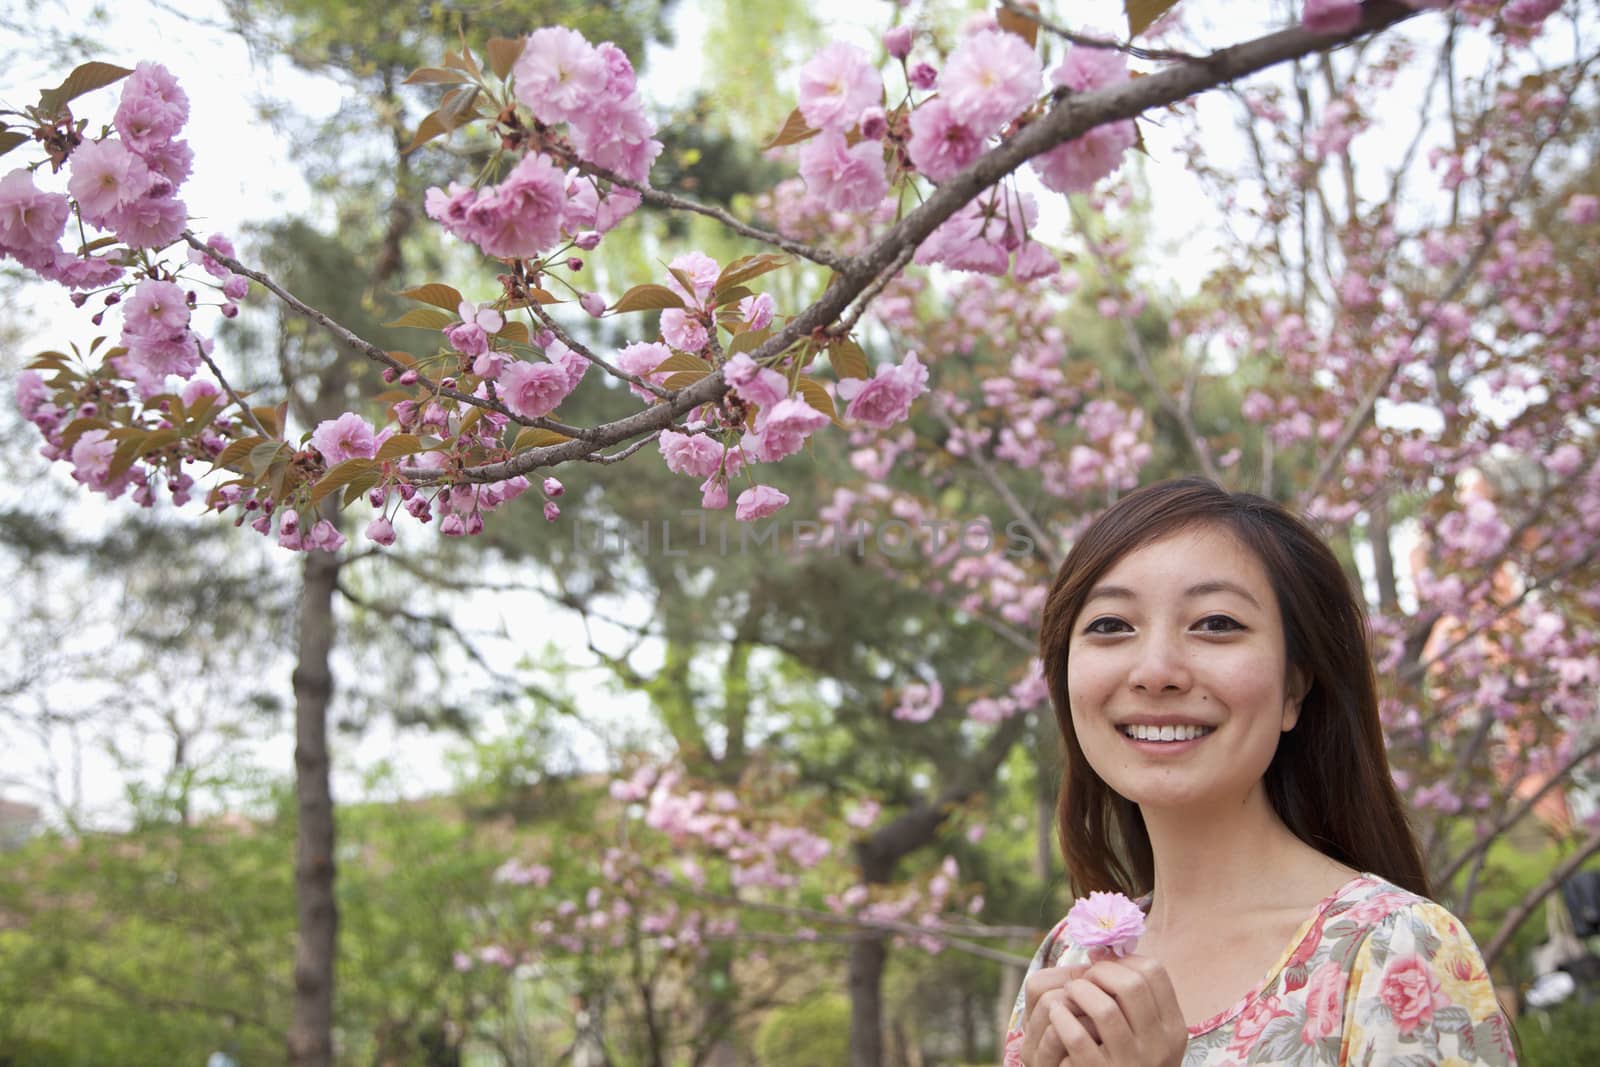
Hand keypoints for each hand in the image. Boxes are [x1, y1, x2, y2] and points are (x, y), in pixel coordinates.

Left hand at [1020, 955, 1186, 1066]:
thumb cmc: (1131, 1061)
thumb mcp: (1150, 1035)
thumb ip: (1136, 998)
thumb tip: (1101, 950)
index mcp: (1174, 1029)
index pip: (1155, 972)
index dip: (1124, 961)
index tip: (1105, 967)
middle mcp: (1158, 1047)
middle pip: (1131, 984)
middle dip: (1100, 972)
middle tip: (1085, 979)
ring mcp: (1131, 1063)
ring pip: (1104, 1007)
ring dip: (1079, 992)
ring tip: (1069, 994)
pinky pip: (1077, 1038)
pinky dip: (1062, 1019)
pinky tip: (1057, 1015)